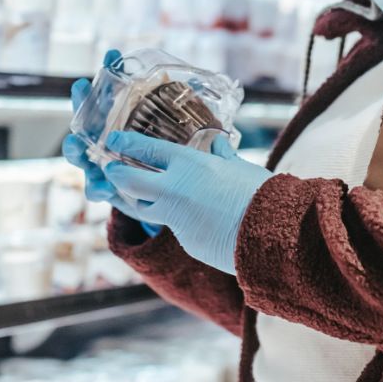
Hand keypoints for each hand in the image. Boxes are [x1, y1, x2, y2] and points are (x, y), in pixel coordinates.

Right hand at [63, 50, 161, 236]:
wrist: (164, 191)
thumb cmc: (162, 153)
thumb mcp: (172, 129)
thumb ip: (179, 109)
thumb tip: (196, 79)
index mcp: (119, 122)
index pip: (110, 94)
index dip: (110, 72)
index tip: (112, 54)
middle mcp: (105, 141)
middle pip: (86, 118)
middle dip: (81, 102)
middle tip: (80, 86)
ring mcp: (102, 164)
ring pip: (81, 155)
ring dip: (75, 147)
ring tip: (76, 144)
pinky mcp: (108, 189)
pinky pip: (96, 190)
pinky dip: (98, 188)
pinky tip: (104, 187)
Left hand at [103, 131, 272, 273]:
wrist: (271, 232)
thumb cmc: (260, 193)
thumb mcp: (240, 167)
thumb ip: (223, 156)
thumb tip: (218, 143)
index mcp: (190, 165)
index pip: (147, 150)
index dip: (126, 144)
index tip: (113, 141)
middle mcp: (175, 191)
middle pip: (128, 181)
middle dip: (115, 173)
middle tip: (111, 169)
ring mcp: (176, 219)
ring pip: (141, 207)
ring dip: (134, 198)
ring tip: (133, 192)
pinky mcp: (184, 241)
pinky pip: (172, 227)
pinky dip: (175, 219)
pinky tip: (186, 216)